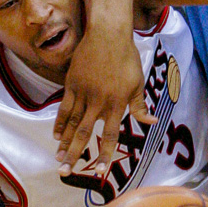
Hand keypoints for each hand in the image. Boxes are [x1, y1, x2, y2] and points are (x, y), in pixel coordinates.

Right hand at [54, 30, 154, 176]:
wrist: (108, 34)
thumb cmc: (127, 58)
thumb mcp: (138, 82)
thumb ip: (139, 106)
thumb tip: (151, 123)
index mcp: (117, 103)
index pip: (110, 136)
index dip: (105, 155)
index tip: (99, 172)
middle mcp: (99, 101)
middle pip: (85, 134)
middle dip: (75, 155)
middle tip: (64, 172)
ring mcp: (83, 93)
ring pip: (71, 123)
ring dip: (64, 143)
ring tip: (58, 158)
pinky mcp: (72, 84)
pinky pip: (64, 107)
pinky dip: (59, 123)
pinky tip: (56, 136)